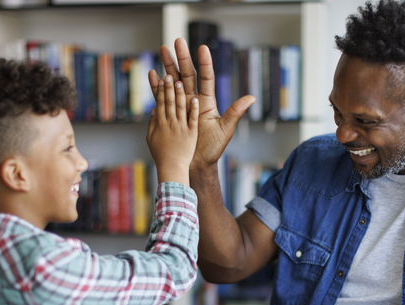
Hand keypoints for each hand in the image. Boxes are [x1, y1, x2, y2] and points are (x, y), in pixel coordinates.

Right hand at [146, 75, 198, 185]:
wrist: (173, 170)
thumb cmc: (161, 156)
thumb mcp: (151, 139)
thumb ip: (152, 124)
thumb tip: (153, 110)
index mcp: (161, 123)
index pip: (161, 102)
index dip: (161, 90)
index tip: (161, 78)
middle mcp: (171, 123)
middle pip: (170, 101)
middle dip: (169, 87)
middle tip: (169, 74)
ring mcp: (182, 128)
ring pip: (180, 107)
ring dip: (180, 94)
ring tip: (180, 82)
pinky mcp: (191, 134)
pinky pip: (192, 120)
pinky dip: (194, 110)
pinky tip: (195, 100)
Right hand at [148, 38, 254, 170]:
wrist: (197, 163)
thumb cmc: (212, 149)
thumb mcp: (225, 130)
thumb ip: (235, 112)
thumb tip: (251, 98)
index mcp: (206, 102)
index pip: (206, 78)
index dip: (205, 63)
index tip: (202, 48)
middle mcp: (193, 100)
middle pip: (187, 75)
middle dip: (182, 58)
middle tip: (177, 41)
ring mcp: (181, 105)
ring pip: (173, 81)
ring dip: (168, 66)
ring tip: (163, 50)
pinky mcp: (171, 113)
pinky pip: (162, 97)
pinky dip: (157, 86)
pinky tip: (153, 73)